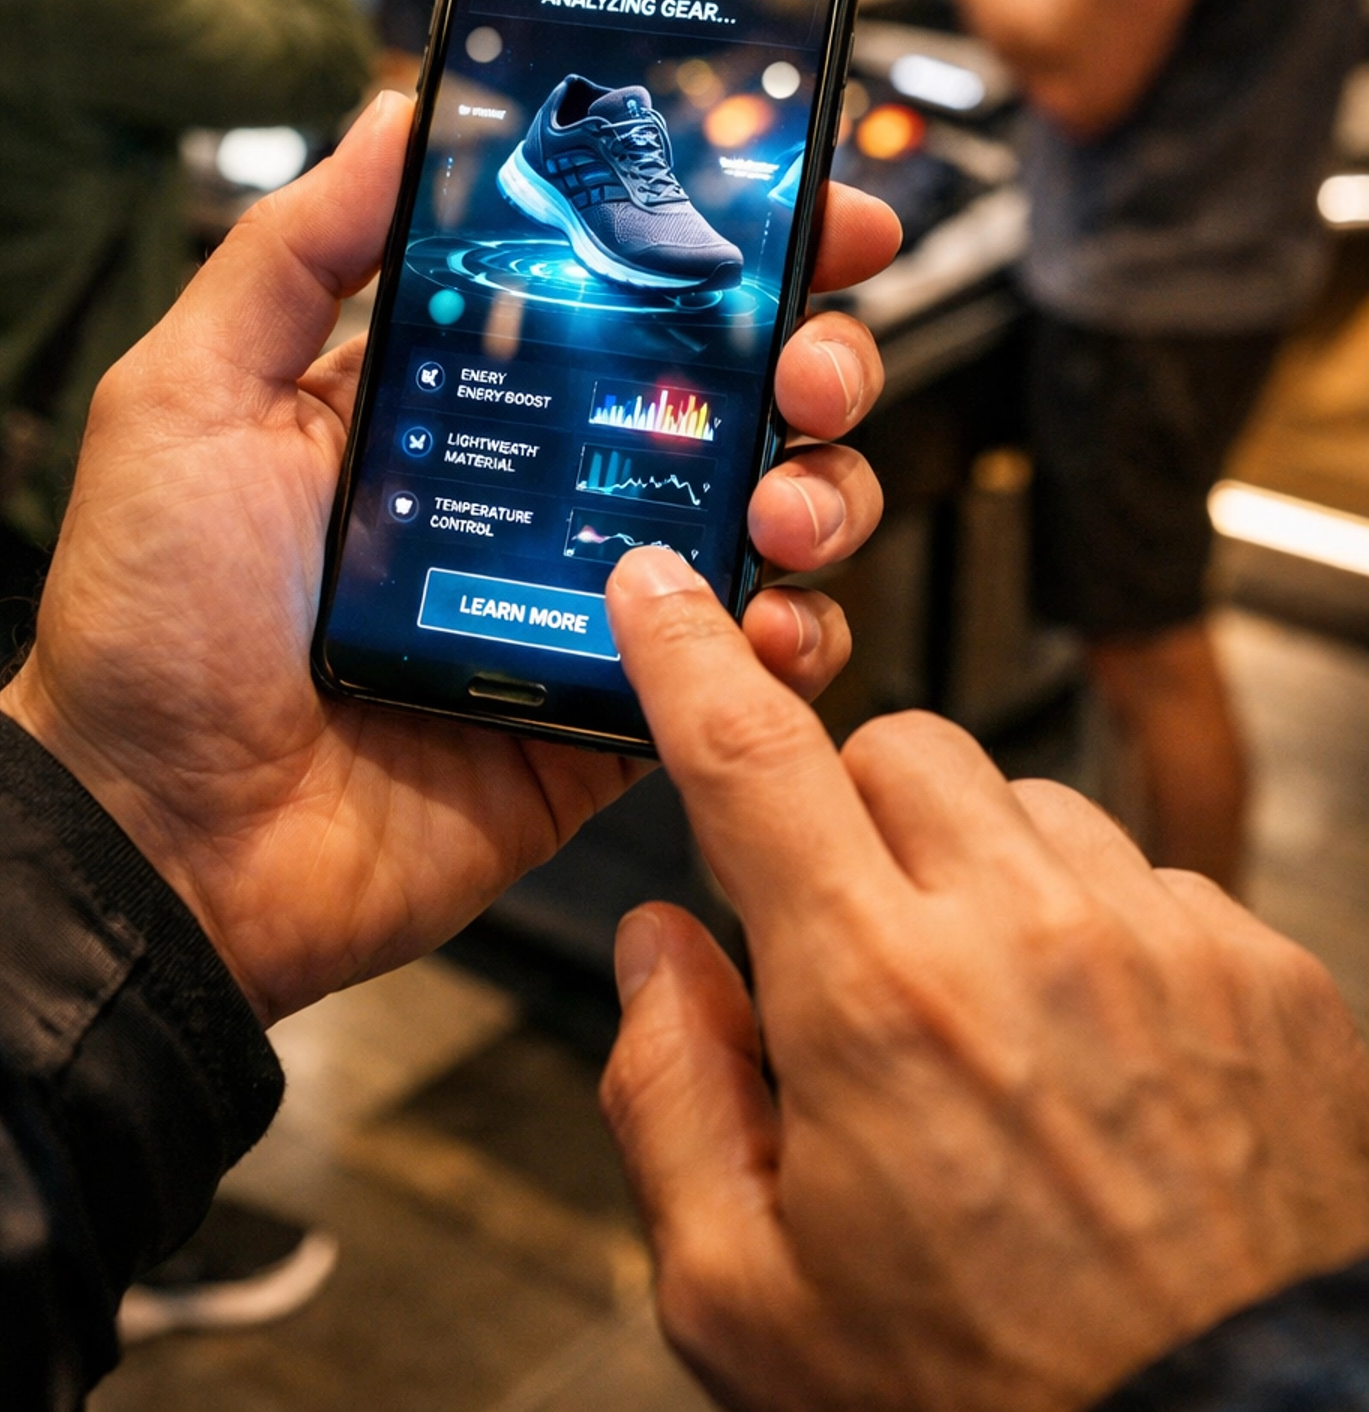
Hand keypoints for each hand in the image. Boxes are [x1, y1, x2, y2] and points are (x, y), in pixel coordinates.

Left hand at [0, 95, 899, 1025]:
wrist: (157, 842)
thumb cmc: (150, 617)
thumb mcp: (191, 394)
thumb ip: (298, 251)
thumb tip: (401, 112)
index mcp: (459, 392)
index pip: (620, 288)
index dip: (728, 243)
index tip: (814, 210)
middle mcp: (539, 484)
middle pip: (726, 393)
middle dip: (811, 358)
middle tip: (809, 368)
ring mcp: (585, 603)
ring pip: (761, 517)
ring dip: (819, 490)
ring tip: (784, 505)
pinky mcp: (613, 720)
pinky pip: (739, 670)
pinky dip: (788, 641)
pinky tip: (767, 623)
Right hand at [599, 571, 1368, 1411]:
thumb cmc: (987, 1405)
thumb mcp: (747, 1301)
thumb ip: (667, 1094)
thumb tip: (656, 950)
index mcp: (874, 996)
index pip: (749, 758)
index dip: (687, 655)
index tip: (661, 590)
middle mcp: (1024, 930)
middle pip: (900, 748)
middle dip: (851, 813)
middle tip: (855, 940)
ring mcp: (1160, 937)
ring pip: (1028, 805)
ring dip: (981, 876)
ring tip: (994, 1030)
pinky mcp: (1262, 969)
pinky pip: (1147, 881)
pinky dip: (1098, 936)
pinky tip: (1099, 1062)